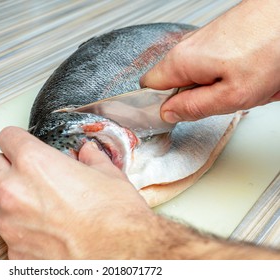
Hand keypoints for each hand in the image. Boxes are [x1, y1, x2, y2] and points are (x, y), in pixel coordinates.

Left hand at [0, 127, 153, 258]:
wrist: (122, 259)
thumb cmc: (116, 219)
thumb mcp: (108, 175)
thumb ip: (91, 159)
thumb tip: (87, 153)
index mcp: (35, 164)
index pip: (7, 137)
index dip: (18, 139)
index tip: (23, 145)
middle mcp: (15, 191)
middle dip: (7, 164)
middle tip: (27, 171)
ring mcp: (10, 224)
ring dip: (4, 195)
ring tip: (29, 200)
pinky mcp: (14, 251)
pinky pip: (4, 231)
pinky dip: (17, 227)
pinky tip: (40, 228)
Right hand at [140, 0, 279, 122]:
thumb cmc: (270, 49)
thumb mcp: (231, 96)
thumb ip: (194, 108)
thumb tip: (169, 114)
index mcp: (180, 61)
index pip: (148, 89)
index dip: (159, 106)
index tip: (177, 115)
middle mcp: (186, 47)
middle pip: (175, 84)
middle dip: (197, 97)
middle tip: (221, 99)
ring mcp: (201, 40)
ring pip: (197, 76)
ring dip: (217, 87)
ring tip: (240, 83)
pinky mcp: (217, 37)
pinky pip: (213, 65)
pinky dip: (229, 74)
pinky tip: (247, 72)